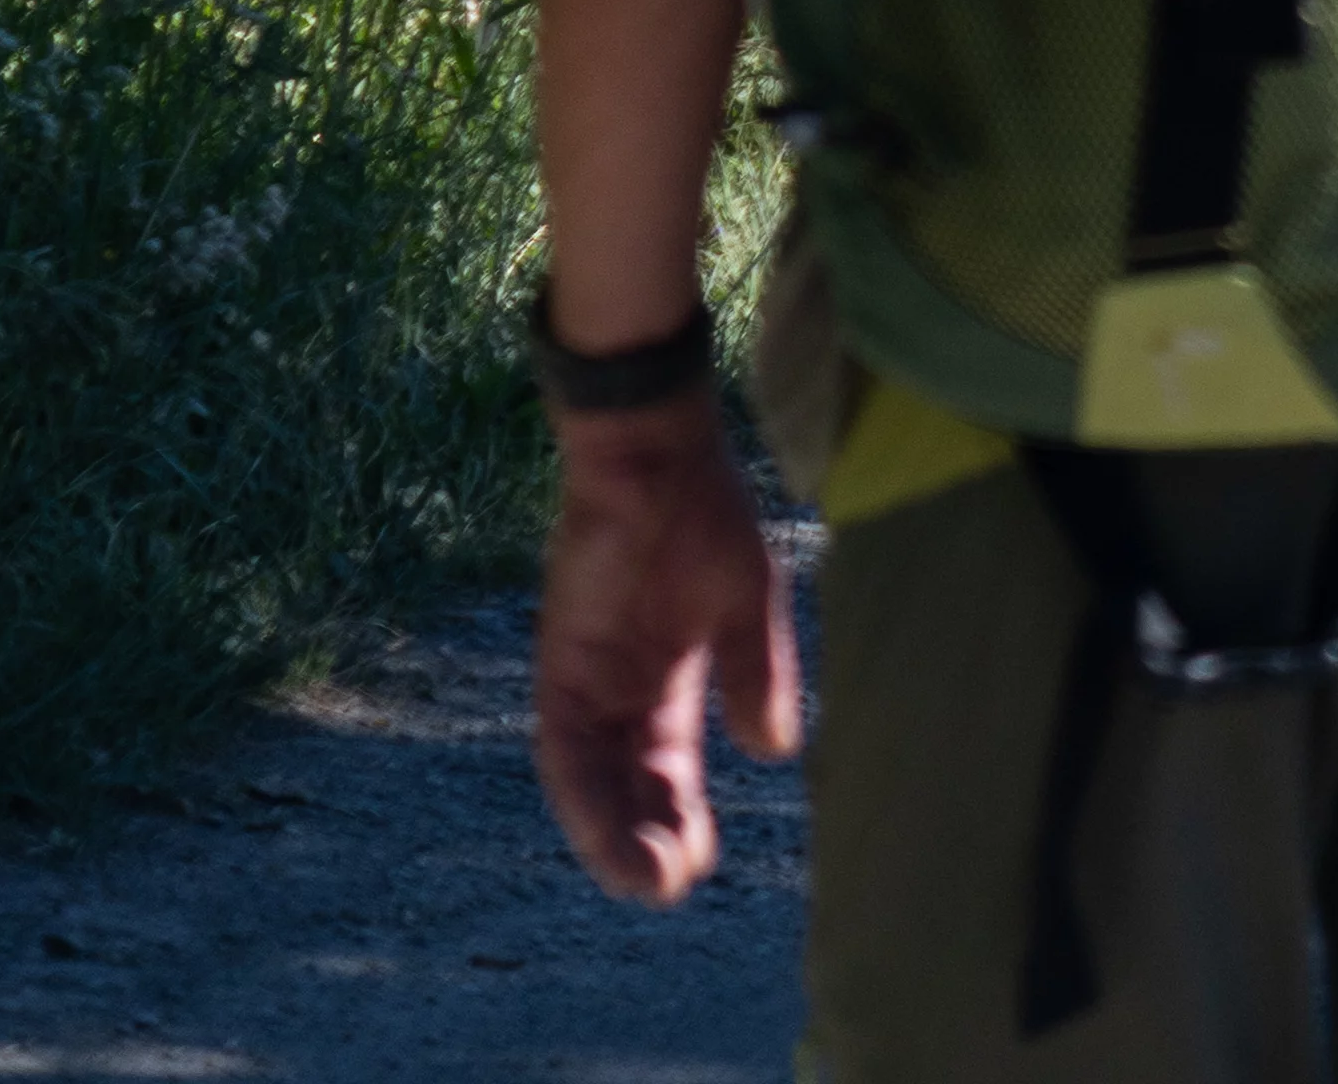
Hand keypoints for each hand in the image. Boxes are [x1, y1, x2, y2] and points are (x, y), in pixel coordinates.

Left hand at [532, 401, 797, 906]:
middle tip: (671, 885)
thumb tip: (778, 751)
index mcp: (667, 687)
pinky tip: (607, 836)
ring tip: (643, 882)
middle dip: (647, 844)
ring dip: (611, 838)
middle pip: (627, 794)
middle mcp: (621, 699)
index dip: (679, 823)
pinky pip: (564, 753)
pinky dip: (584, 799)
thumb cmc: (706, 512)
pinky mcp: (560, 670)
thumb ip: (758, 674)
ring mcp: (586, 686)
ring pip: (591, 788)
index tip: (704, 860)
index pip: (667, 779)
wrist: (655, 453)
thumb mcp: (747, 602)